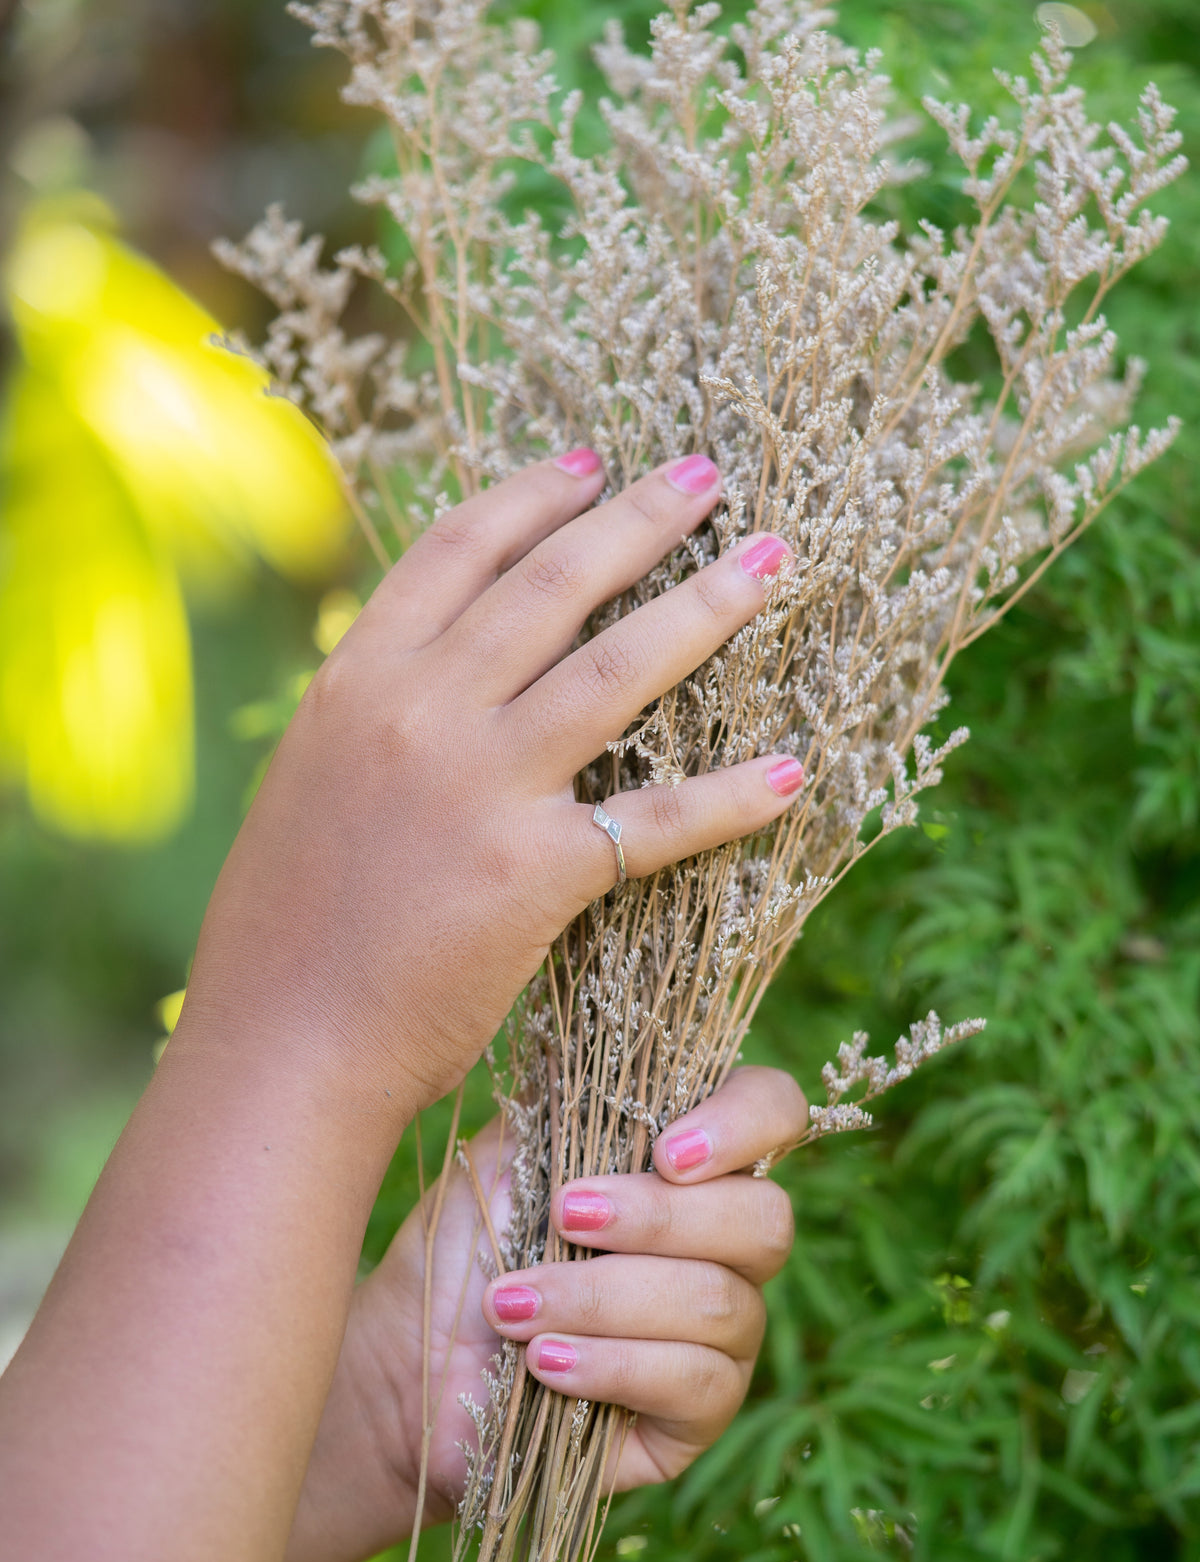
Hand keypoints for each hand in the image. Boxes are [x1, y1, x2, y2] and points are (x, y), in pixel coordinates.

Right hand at [172, 451, 801, 1120]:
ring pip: (620, 668)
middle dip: (643, 518)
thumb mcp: (312, 781)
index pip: (458, 550)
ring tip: (772, 564)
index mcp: (359, 681)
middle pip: (555, 583)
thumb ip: (377, 713)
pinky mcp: (537, 873)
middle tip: (709, 478)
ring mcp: (481, 785)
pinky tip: (789, 771)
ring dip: (709, 606)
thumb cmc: (286, 928)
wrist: (280, 1044)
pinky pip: (656, 818)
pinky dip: (731, 797)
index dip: (533, 497)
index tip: (591, 464)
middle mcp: (421, 711)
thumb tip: (442, 665)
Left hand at [277, 1067, 807, 1561]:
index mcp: (690, 1161)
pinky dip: (613, 1363)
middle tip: (562, 1217)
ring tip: (511, 1303)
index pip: (774, 1111)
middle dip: (655, 1219)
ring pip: (720, 1303)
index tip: (663, 1149)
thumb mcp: (510, 1152)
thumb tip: (624, 1046)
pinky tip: (544, 1362)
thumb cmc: (464, 1244)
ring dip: (603, 1297)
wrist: (407, 1363)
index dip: (744, 1121)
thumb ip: (577, 1103)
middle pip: (764, 1219)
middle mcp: (724, 1243)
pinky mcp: (697, 1416)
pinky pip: (697, 1383)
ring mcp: (722, 1334)